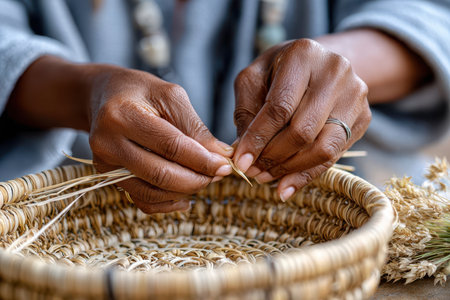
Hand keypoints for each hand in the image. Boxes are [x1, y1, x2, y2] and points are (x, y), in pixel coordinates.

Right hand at [88, 66, 232, 213]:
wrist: (105, 95)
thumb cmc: (142, 92)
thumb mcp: (171, 97)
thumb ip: (195, 128)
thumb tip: (221, 156)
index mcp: (123, 115)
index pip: (171, 146)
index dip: (202, 160)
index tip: (226, 166)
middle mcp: (107, 142)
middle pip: (160, 174)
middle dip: (196, 179)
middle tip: (218, 175)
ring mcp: (104, 163)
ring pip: (151, 192)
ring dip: (185, 191)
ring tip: (204, 179)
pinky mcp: (108, 176)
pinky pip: (141, 200)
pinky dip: (167, 203)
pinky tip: (186, 196)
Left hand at [233, 39, 370, 200]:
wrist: (319, 63)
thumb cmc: (279, 71)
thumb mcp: (254, 80)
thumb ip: (246, 112)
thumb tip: (244, 152)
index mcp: (303, 55)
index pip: (280, 107)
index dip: (258, 138)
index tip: (241, 162)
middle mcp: (335, 72)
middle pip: (303, 130)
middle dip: (273, 157)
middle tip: (253, 171)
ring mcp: (355, 95)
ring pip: (323, 148)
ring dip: (290, 169)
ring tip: (266, 178)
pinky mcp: (363, 117)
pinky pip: (334, 155)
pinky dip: (307, 174)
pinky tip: (286, 184)